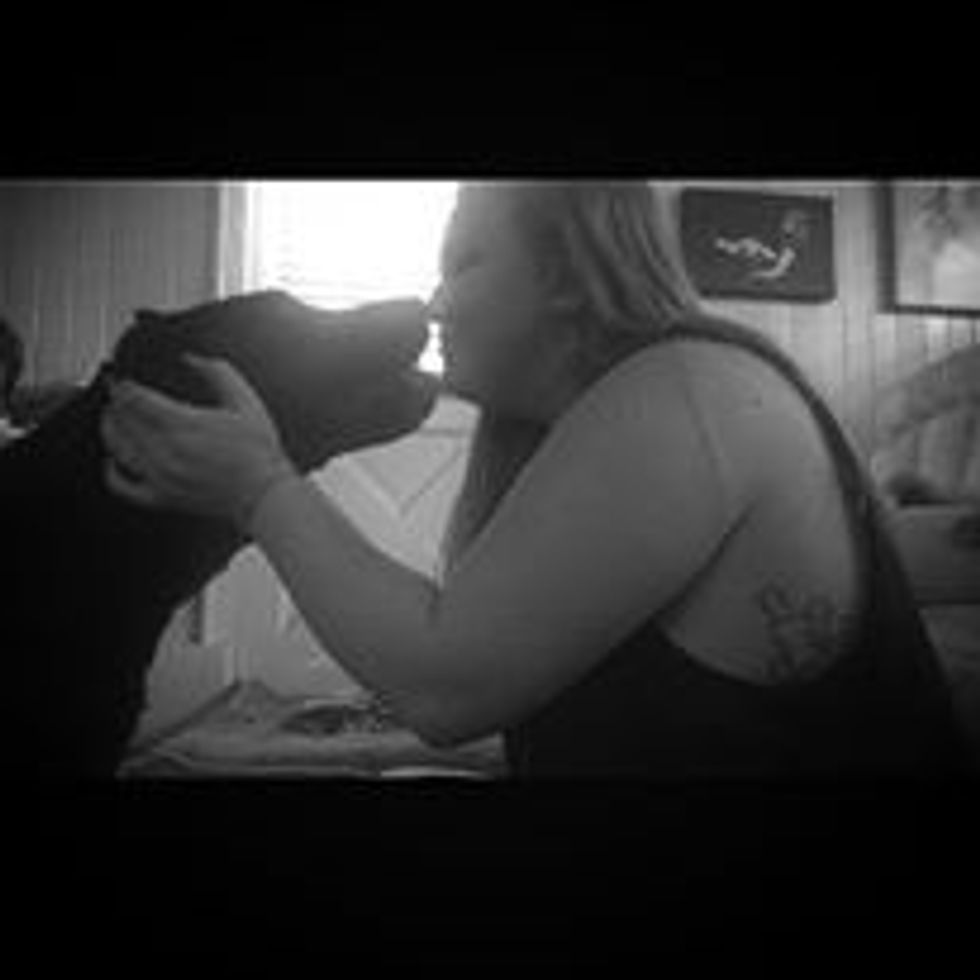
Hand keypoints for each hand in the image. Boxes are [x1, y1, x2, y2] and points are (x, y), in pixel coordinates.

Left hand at [101, 355, 296, 529]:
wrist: (265, 494)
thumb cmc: (259, 454)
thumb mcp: (245, 402)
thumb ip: (218, 373)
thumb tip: (193, 359)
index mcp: (185, 425)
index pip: (136, 399)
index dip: (123, 386)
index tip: (121, 380)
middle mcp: (167, 452)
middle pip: (123, 421)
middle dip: (116, 404)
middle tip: (118, 395)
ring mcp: (161, 477)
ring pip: (118, 448)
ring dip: (111, 430)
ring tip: (115, 419)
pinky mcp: (162, 498)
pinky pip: (122, 486)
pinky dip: (111, 472)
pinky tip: (112, 461)